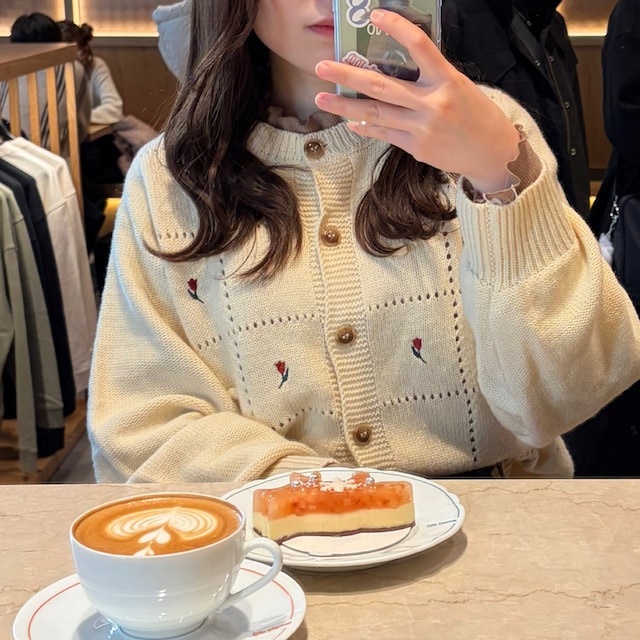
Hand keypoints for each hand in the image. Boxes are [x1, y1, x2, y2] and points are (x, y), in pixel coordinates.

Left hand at [315, 9, 520, 193]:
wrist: (492, 152)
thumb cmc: (477, 115)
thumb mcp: (459, 86)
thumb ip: (430, 77)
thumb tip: (397, 68)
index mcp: (446, 80)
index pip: (418, 46)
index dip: (395, 28)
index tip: (375, 16)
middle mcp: (431, 103)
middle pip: (381, 86)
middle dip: (348, 76)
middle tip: (322, 66)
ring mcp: (421, 128)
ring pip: (375, 114)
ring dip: (345, 106)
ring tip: (322, 98)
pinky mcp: (416, 147)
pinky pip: (384, 134)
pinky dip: (365, 127)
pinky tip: (350, 122)